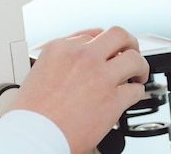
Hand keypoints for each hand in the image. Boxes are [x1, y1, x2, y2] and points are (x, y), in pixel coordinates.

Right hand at [8, 26, 148, 153]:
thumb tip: (76, 62)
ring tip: (138, 74)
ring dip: (140, 66)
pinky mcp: (112, 100)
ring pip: (133, 58)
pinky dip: (137, 93)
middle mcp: (82, 56)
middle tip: (130, 52)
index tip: (106, 52)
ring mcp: (99, 76)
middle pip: (118, 35)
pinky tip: (132, 96)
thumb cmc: (31, 113)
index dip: (102, 45)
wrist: (33, 136)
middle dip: (128, 43)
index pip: (92, 34)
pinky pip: (135, 90)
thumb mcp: (38, 71)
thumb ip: (61, 61)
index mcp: (61, 48)